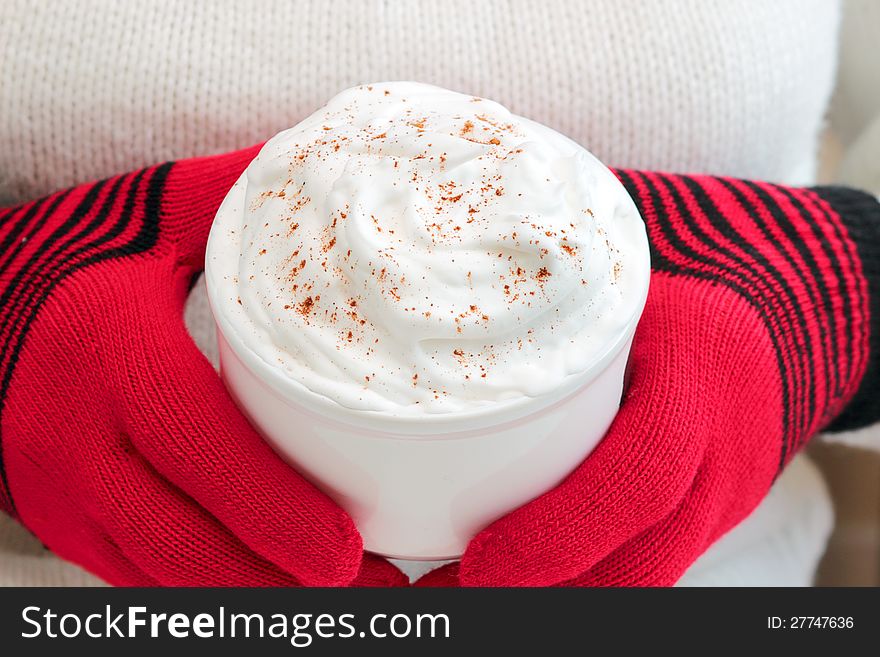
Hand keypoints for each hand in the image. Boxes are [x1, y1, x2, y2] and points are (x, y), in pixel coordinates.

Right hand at [0, 147, 403, 585]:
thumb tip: (332, 168)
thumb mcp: (153, 214)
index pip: (194, 446)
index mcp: (112, 352)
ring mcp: (63, 492)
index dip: (268, 508)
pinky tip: (272, 594)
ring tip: (346, 601)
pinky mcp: (65, 522)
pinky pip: (140, 579)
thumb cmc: (78, 257)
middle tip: (369, 586)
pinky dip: (209, 598)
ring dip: (253, 604)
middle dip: (276, 582)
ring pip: (161, 579)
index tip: (343, 550)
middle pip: (181, 541)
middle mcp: (77, 436)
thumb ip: (237, 193)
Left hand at [418, 171, 879, 586]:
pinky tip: (516, 579)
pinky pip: (648, 563)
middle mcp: (720, 454)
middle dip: (544, 590)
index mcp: (701, 376)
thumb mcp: (633, 265)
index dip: (561, 531)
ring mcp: (720, 494)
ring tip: (463, 594)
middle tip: (448, 591)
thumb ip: (559, 271)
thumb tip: (439, 257)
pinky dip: (584, 581)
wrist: (782, 314)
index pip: (640, 477)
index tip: (476, 562)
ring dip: (556, 597)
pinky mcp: (706, 512)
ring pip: (644, 576)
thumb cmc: (691, 275)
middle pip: (642, 559)